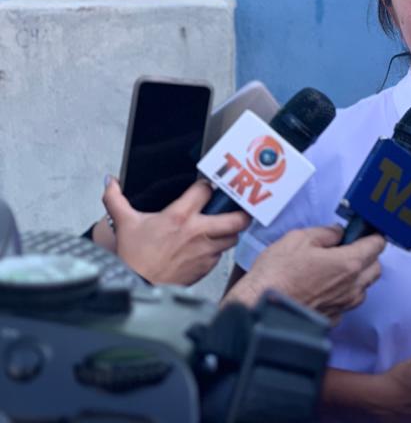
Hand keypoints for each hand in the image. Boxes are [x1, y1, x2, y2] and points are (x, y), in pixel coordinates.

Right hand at [103, 178, 249, 284]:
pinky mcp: (207, 267)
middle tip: (238, 209)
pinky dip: (218, 250)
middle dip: (241, 211)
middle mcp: (198, 231)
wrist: (137, 286)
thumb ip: (116, 199)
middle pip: (237, 217)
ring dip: (230, 232)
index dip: (207, 186)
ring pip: (233, 237)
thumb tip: (110, 182)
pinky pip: (221, 255)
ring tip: (224, 228)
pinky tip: (209, 247)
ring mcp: (205, 250)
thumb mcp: (125, 223)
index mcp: (180, 216)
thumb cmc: (134, 257)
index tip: (205, 189)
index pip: (206, 190)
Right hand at [226, 228, 384, 320]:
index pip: (377, 245)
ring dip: (357, 278)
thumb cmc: (276, 275)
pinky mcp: (332, 319)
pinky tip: (324, 288)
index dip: (373, 235)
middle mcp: (351, 288)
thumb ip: (325, 233)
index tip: (366, 232)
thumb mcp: (299, 239)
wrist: (259, 309)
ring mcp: (343, 306)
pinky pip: (346, 304)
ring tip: (334, 269)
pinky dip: (341, 295)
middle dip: (368, 256)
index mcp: (348, 264)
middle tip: (349, 248)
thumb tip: (338, 232)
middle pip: (375, 268)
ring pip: (363, 289)